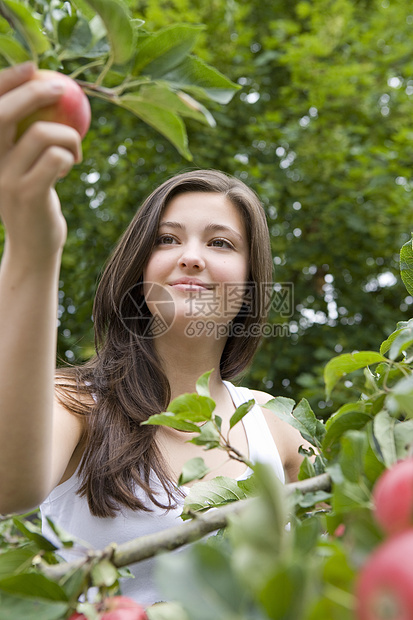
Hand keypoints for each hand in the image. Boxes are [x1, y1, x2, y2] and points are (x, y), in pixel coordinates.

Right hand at [0, 63, 82, 263]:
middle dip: (35, 92)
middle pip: (5, 112)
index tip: (33, 67)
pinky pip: (56, 158)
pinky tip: (70, 165)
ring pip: (42, 134)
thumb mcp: (23, 168)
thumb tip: (49, 98)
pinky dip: (70, 155)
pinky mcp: (29, 194)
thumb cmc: (34, 202)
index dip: (7, 80)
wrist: (32, 247)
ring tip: (74, 151)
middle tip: (62, 89)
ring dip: (69, 135)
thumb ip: (27, 140)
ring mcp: (7, 179)